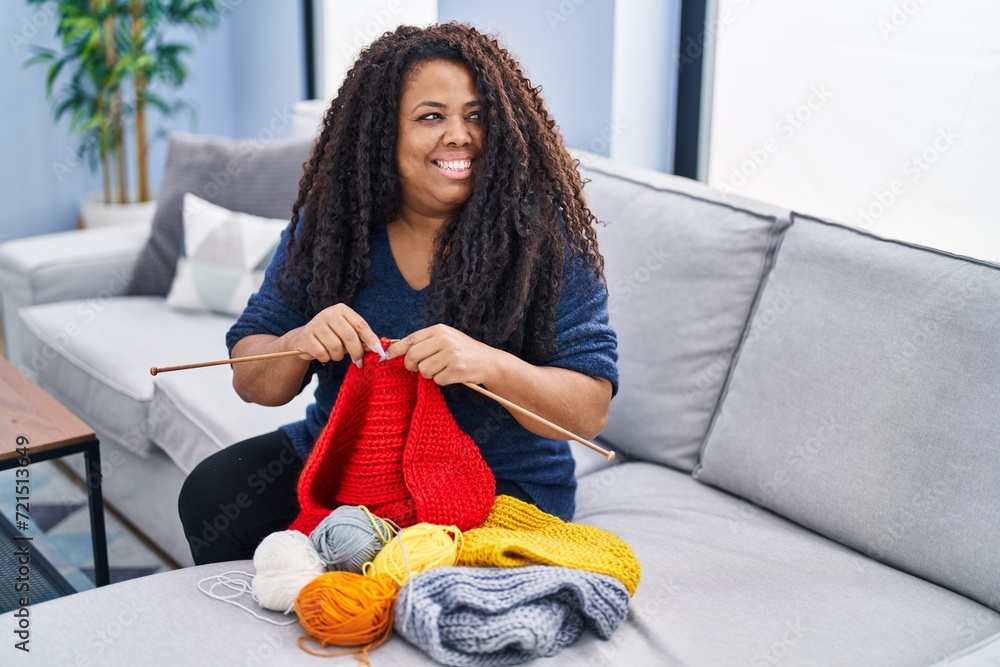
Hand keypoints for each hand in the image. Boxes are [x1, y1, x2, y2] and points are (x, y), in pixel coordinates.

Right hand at [284, 304, 383, 364]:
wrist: (304, 339)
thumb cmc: (332, 336)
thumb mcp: (346, 332)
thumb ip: (360, 338)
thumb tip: (377, 349)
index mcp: (342, 310)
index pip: (360, 325)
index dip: (371, 339)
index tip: (379, 351)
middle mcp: (329, 314)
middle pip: (349, 336)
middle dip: (356, 352)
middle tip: (358, 361)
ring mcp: (316, 324)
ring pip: (336, 347)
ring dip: (338, 356)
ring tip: (335, 353)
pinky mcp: (306, 337)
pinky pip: (323, 354)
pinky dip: (326, 358)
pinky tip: (323, 353)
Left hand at [385, 324, 503, 385]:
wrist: (489, 361)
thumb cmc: (463, 351)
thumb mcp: (445, 339)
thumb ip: (425, 342)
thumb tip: (396, 350)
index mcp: (439, 329)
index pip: (411, 339)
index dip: (395, 349)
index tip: (385, 357)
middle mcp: (444, 339)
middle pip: (412, 356)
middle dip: (411, 366)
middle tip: (418, 368)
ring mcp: (452, 354)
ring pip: (424, 370)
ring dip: (429, 374)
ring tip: (442, 369)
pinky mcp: (457, 369)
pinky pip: (437, 380)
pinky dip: (442, 381)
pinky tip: (452, 374)